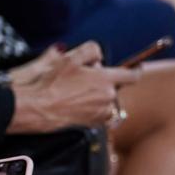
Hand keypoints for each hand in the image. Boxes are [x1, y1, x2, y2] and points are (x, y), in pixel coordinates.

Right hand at [7, 49, 137, 132]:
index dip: (135, 70)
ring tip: (76, 94)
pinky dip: (93, 109)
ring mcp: (101, 113)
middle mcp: (108, 98)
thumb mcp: (70, 57)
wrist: (37, 108)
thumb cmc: (51, 83)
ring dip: (97, 96)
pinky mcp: (93, 124)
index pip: (132, 75)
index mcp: (106, 80)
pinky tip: (76, 105)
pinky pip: (100, 114)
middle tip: (82, 79)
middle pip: (114, 87)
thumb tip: (99, 57)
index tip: (136, 68)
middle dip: (103, 81)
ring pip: (106, 101)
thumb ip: (91, 50)